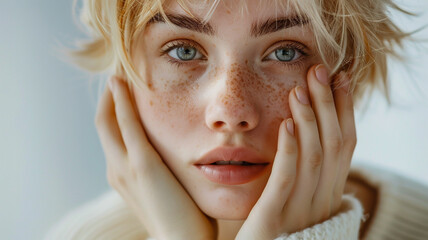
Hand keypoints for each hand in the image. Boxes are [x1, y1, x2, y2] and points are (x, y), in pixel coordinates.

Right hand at [95, 76, 216, 239]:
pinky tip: (122, 82)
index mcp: (123, 175)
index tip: (122, 88)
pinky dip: (121, 101)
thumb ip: (164, 173)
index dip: (113, 109)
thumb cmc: (183, 219)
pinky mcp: (141, 164)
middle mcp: (116, 169)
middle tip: (118, 72)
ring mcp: (125, 167)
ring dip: (112, 93)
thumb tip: (174, 158)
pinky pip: (126, 124)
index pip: (112, 135)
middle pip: (103, 123)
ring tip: (118, 70)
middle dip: (108, 96)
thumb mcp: (168, 191)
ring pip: (107, 120)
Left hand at [236, 65, 356, 238]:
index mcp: (328, 194)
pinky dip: (289, 150)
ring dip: (310, 120)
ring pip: (314, 158)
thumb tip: (310, 135)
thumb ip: (306, 172)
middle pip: (333, 145)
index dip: (345, 109)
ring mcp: (301, 210)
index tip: (340, 77)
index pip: (345, 145)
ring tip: (299, 89)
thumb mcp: (298, 197)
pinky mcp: (274, 218)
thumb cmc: (275, 227)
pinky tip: (287, 124)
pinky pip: (285, 180)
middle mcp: (322, 201)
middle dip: (328, 104)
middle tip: (319, 70)